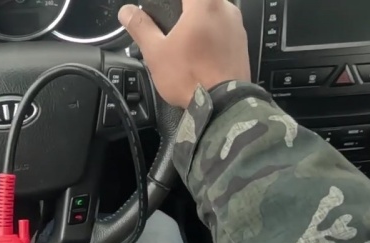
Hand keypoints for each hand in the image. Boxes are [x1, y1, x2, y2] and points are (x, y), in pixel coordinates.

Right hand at [118, 0, 250, 107]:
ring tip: (185, 44)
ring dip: (199, 23)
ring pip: (214, 13)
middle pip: (200, 2)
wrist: (223, 104)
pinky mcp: (242, 43)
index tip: (163, 12)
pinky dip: (211, 36)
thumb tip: (127, 12)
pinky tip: (200, 55)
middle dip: (184, 11)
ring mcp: (238, 26)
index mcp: (204, 3)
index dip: (170, 3)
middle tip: (170, 28)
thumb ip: (140, 26)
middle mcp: (226, 9)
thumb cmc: (191, 76)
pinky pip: (223, 30)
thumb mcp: (156, 51)